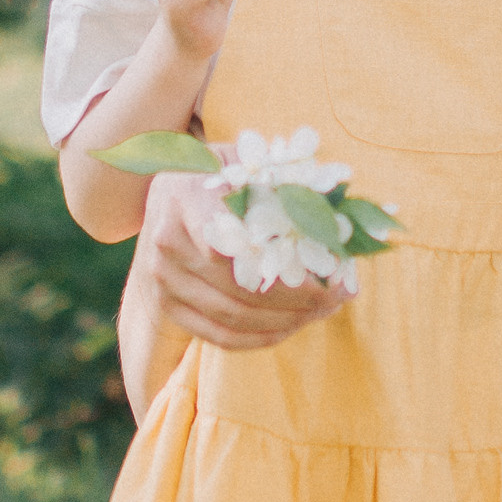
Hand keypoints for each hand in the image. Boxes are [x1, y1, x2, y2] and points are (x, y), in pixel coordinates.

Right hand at [126, 166, 347, 358]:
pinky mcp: (168, 306)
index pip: (232, 240)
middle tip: (338, 294)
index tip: (327, 268)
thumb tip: (337, 227)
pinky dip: (262, 337)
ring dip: (287, 320)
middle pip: (240, 285)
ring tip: (323, 309)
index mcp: (184, 196)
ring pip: (233, 316)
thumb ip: (285, 189)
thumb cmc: (221, 175)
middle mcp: (166, 240)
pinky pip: (220, 335)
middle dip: (298, 297)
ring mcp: (163, 278)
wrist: (169, 193)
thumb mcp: (249, 165)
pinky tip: (293, 325)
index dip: (283, 262)